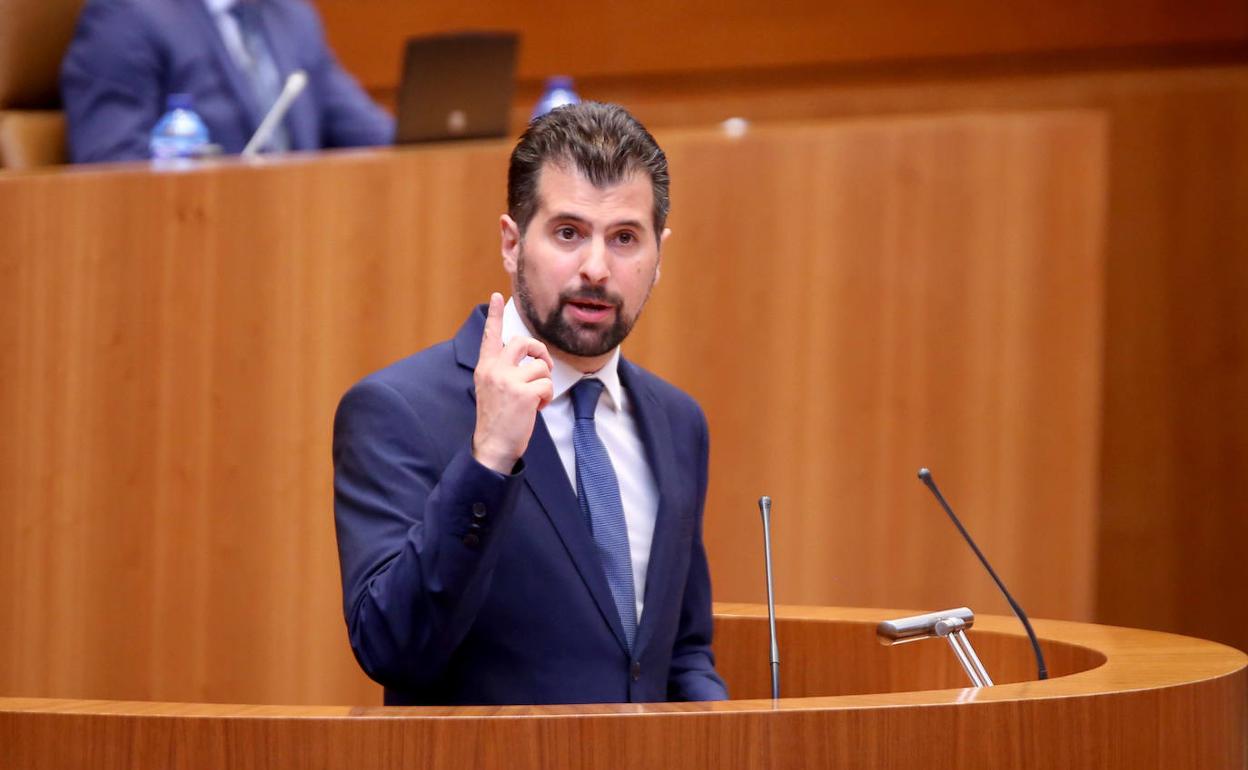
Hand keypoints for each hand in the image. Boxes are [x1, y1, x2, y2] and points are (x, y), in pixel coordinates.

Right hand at [472, 293, 554, 472]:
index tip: (497, 296)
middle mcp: (494, 370)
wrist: (493, 446)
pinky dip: (547, 397)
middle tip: (545, 367)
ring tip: (535, 399)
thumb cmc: (496, 420)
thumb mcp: (491, 389)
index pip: (490, 336)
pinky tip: (537, 409)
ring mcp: (508, 380)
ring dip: (544, 383)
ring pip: (541, 366)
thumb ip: (502, 371)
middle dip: (540, 351)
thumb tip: (525, 357)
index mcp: (485, 368)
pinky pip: (547, 384)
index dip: (494, 316)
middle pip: (524, 342)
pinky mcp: (523, 393)